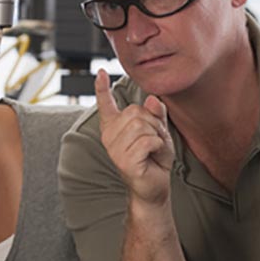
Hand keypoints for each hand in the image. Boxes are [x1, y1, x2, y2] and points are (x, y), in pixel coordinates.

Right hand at [94, 69, 174, 205]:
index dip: (102, 88)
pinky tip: (153, 156)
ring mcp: (115, 149)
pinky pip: (148, 140)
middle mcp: (110, 137)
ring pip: (142, 125)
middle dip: (154, 124)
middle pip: (136, 112)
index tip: (101, 73)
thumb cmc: (154, 159)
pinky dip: (158, 146)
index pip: (106, 105)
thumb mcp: (158, 132)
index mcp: (114, 128)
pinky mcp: (125, 161)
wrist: (154, 187)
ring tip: (154, 149)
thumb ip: (155, 114)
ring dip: (157, 136)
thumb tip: (152, 99)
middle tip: (155, 141)